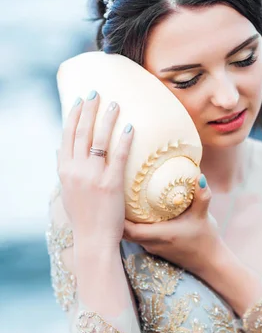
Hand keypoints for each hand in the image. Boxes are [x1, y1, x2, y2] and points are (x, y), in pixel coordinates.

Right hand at [56, 91, 134, 250]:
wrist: (93, 239)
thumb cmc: (83, 218)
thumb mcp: (67, 192)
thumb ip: (64, 170)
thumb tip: (60, 150)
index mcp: (64, 171)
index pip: (67, 136)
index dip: (73, 116)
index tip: (79, 101)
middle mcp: (76, 170)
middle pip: (81, 132)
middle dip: (88, 109)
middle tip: (96, 93)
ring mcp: (93, 176)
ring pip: (99, 139)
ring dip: (106, 118)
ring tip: (115, 103)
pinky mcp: (111, 184)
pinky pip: (119, 156)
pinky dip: (124, 139)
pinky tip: (130, 127)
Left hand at [122, 175, 223, 275]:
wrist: (210, 263)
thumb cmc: (206, 240)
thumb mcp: (203, 216)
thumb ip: (202, 196)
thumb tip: (199, 176)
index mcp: (160, 235)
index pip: (130, 229)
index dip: (118, 217)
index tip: (113, 199)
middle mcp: (152, 243)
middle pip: (124, 232)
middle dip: (116, 216)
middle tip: (113, 196)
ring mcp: (152, 247)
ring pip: (130, 235)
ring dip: (124, 222)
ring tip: (120, 201)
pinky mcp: (156, 248)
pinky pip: (137, 237)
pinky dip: (133, 226)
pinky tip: (135, 213)